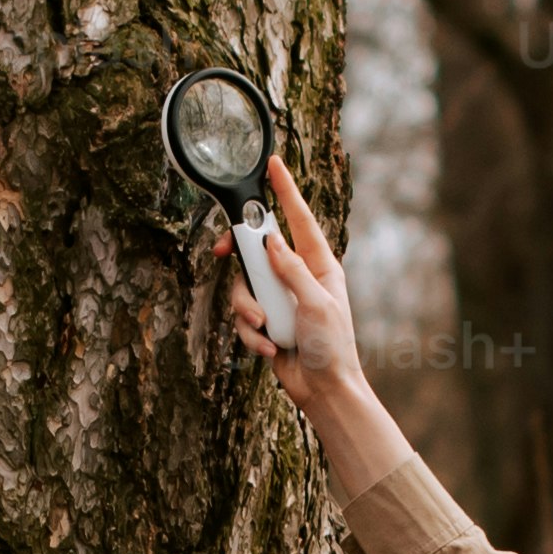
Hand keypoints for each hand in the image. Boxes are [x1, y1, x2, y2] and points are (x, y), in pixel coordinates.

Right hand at [230, 174, 370, 395]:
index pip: (299, 219)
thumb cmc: (331, 346)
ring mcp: (279, 298)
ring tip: (264, 328)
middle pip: (256, 249)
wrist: (324, 389)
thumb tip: (270, 241)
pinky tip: (270, 349)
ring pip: (243, 286)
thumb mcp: (317, 304)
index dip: (285, 190)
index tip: (274, 164)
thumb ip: (292, 270)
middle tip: (221, 251)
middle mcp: (296, 277)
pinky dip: (252, 334)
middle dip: (238, 256)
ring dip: (247, 309)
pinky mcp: (266, 321)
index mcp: (318, 265)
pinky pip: (244, 317)